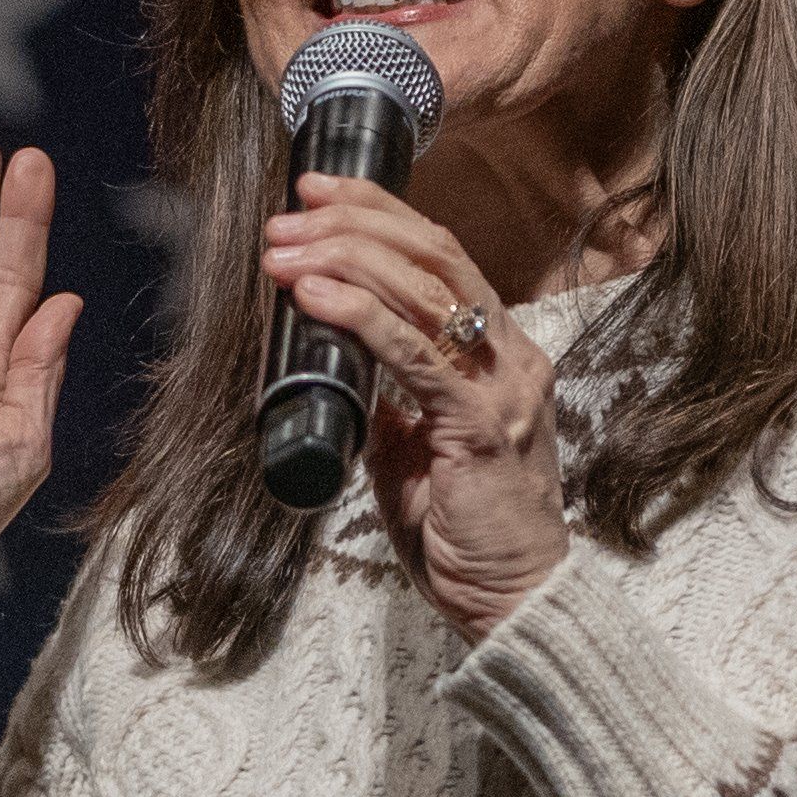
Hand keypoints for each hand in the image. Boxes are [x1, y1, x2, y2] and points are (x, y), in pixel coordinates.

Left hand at [264, 171, 565, 641]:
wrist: (511, 601)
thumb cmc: (463, 530)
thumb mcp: (416, 447)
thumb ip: (391, 398)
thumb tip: (339, 357)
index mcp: (499, 353)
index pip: (442, 257)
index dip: (379, 214)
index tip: (317, 195)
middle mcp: (510, 357)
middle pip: (435, 255)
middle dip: (355, 223)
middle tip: (288, 218)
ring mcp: (502, 387)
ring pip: (424, 291)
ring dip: (345, 260)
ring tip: (285, 251)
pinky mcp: (480, 426)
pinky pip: (414, 355)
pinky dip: (359, 316)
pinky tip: (315, 296)